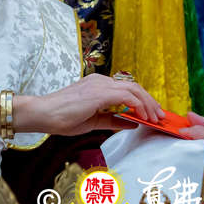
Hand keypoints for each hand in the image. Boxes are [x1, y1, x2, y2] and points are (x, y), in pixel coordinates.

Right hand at [16, 73, 164, 136]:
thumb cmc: (62, 117)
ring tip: (155, 118)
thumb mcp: (93, 121)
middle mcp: (100, 80)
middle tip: (159, 116)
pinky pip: (126, 96)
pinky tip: (143, 117)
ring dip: (147, 104)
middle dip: (150, 101)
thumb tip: (132, 123)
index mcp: (97, 85)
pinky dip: (138, 106)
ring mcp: (99, 84)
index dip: (142, 100)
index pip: (126, 88)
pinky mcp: (99, 92)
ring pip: (133, 89)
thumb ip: (113, 120)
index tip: (152, 114)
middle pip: (134, 86)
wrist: (44, 114)